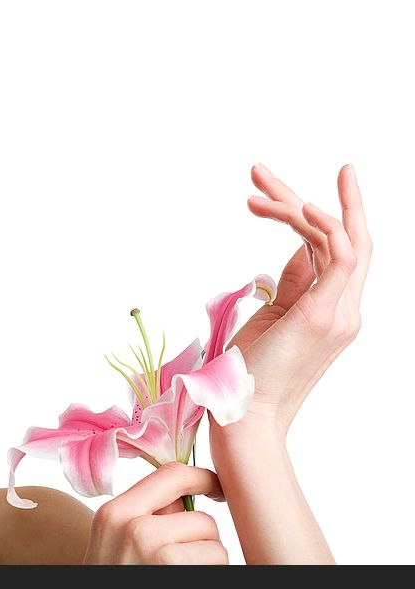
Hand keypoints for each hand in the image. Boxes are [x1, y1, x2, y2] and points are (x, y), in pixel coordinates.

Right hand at [82, 463, 227, 563]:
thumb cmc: (111, 577)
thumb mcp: (113, 539)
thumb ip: (145, 513)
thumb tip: (190, 490)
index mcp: (115, 513)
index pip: (171, 474)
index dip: (202, 477)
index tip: (215, 487)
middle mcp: (134, 529)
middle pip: (201, 518)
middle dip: (202, 540)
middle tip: (180, 562)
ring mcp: (159, 557)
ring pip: (216, 547)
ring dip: (208, 563)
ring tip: (178, 576)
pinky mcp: (180, 577)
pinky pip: (217, 568)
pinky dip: (209, 577)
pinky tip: (183, 586)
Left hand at [216, 163, 371, 438]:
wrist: (243, 418)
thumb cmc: (248, 374)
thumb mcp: (272, 318)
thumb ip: (292, 284)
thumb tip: (296, 250)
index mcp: (333, 310)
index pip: (332, 251)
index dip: (311, 216)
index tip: (278, 193)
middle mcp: (346, 309)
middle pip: (341, 237)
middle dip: (306, 197)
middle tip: (261, 170)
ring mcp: (340, 313)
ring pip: (337, 237)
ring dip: (293, 205)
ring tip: (253, 186)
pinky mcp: (324, 314)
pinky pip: (337, 255)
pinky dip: (319, 225)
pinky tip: (289, 205)